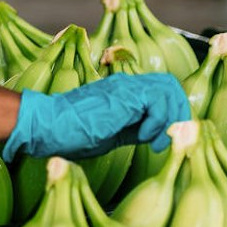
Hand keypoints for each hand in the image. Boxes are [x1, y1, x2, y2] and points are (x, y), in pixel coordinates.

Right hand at [1, 73, 193, 161]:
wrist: (48, 127)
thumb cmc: (70, 134)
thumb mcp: (112, 134)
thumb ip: (134, 129)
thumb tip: (157, 134)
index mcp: (125, 93)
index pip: (162, 92)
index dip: (171, 114)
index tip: (162, 141)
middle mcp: (127, 84)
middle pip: (171, 85)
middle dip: (178, 113)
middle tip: (167, 139)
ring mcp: (125, 86)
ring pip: (169, 89)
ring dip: (170, 118)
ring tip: (156, 142)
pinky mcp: (123, 95)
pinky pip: (157, 100)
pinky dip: (158, 120)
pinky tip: (145, 137)